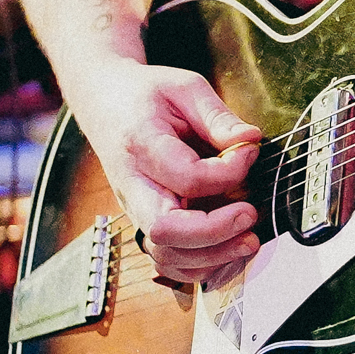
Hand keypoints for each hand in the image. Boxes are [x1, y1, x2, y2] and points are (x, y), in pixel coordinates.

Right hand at [70, 61, 262, 284]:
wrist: (104, 102)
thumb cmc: (145, 94)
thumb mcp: (185, 87)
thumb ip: (218, 116)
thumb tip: (249, 141)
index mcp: (140, 145)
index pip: (186, 177)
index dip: (228, 173)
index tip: (249, 153)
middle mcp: (132, 185)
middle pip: (165, 230)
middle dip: (215, 233)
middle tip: (250, 215)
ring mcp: (135, 208)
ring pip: (165, 255)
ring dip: (212, 256)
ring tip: (248, 239)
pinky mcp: (145, 221)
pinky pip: (167, 261)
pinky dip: (199, 266)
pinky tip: (229, 250)